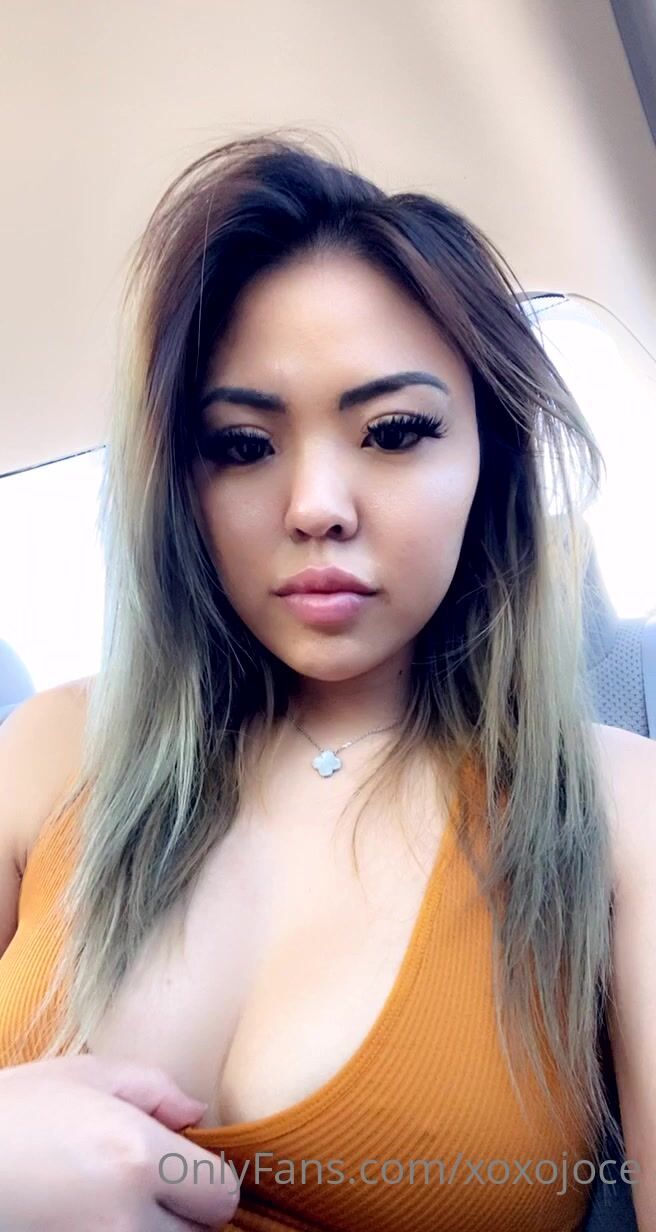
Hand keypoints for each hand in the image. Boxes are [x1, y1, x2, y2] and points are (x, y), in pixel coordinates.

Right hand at [0, 1053, 239, 1229]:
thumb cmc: (13, 1112)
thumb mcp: (84, 1076)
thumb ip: (155, 1089)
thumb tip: (195, 1114)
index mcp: (137, 1158)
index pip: (220, 1193)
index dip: (207, 1178)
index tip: (184, 1164)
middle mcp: (125, 1218)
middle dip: (187, 1212)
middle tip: (151, 1185)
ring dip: (155, 1230)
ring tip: (117, 1199)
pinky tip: (96, 1216)